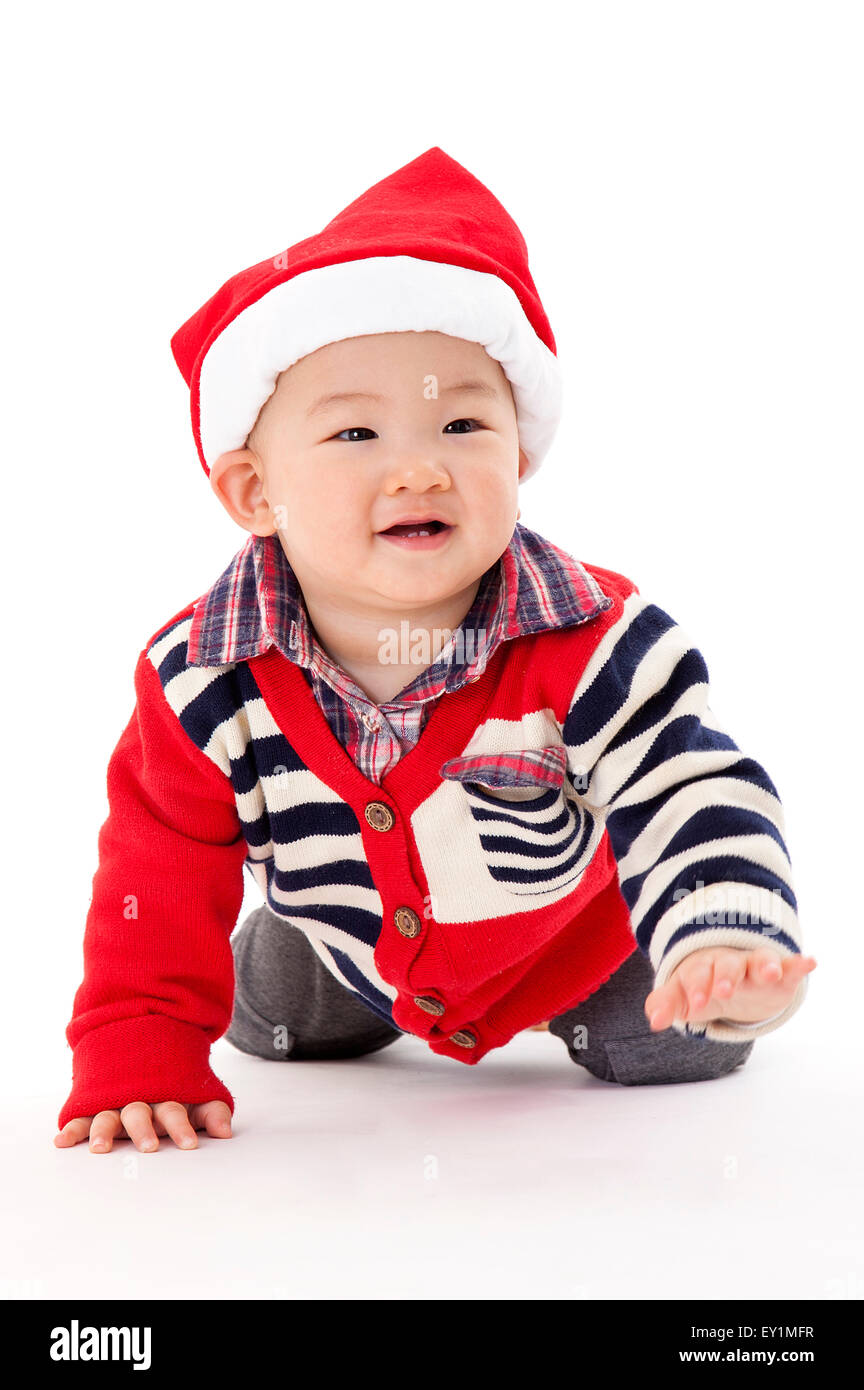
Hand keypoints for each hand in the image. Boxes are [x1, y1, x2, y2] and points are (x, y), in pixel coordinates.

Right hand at [53, 1099, 232, 1152]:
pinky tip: (62, 1141)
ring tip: (101, 1148)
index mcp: (165, 1097)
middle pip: (139, 1114)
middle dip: (143, 1130)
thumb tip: (226, 1132)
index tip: (191, 1145)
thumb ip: (212, 1112)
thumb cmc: (173, 1086)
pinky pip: (80, 1117)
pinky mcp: (93, 1106)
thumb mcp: (196, 1096)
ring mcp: (113, 1103)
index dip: (183, 1127)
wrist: (142, 1045)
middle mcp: (137, 1099)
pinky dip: (71, 1127)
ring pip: (107, 1116)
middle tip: (149, 1147)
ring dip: (103, 1131)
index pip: (175, 1112)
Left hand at [644, 945, 816, 1030]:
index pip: (696, 974)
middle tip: (723, 992)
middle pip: (727, 966)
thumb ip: (665, 1004)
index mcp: (702, 968)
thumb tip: (653, 1021)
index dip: (695, 989)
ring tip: (770, 973)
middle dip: (725, 977)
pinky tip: (808, 962)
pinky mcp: (779, 974)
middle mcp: (729, 963)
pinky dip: (798, 963)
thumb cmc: (702, 986)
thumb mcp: (682, 995)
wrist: (727, 975)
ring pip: (759, 960)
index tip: (694, 1006)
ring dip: (765, 965)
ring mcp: (754, 966)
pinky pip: (789, 964)